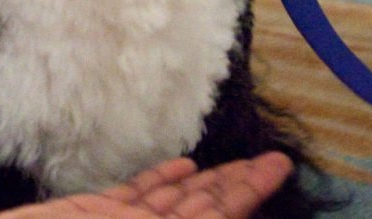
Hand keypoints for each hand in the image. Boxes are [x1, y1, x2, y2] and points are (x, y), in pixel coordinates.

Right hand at [0, 154, 294, 218]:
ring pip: (175, 201)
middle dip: (240, 185)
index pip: (218, 218)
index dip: (249, 193)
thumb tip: (217, 213)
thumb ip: (172, 218)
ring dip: (209, 181)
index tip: (279, 168)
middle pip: (206, 210)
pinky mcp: (92, 214)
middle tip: (275, 159)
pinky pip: (136, 196)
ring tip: (243, 162)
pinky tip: (185, 165)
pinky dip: (161, 181)